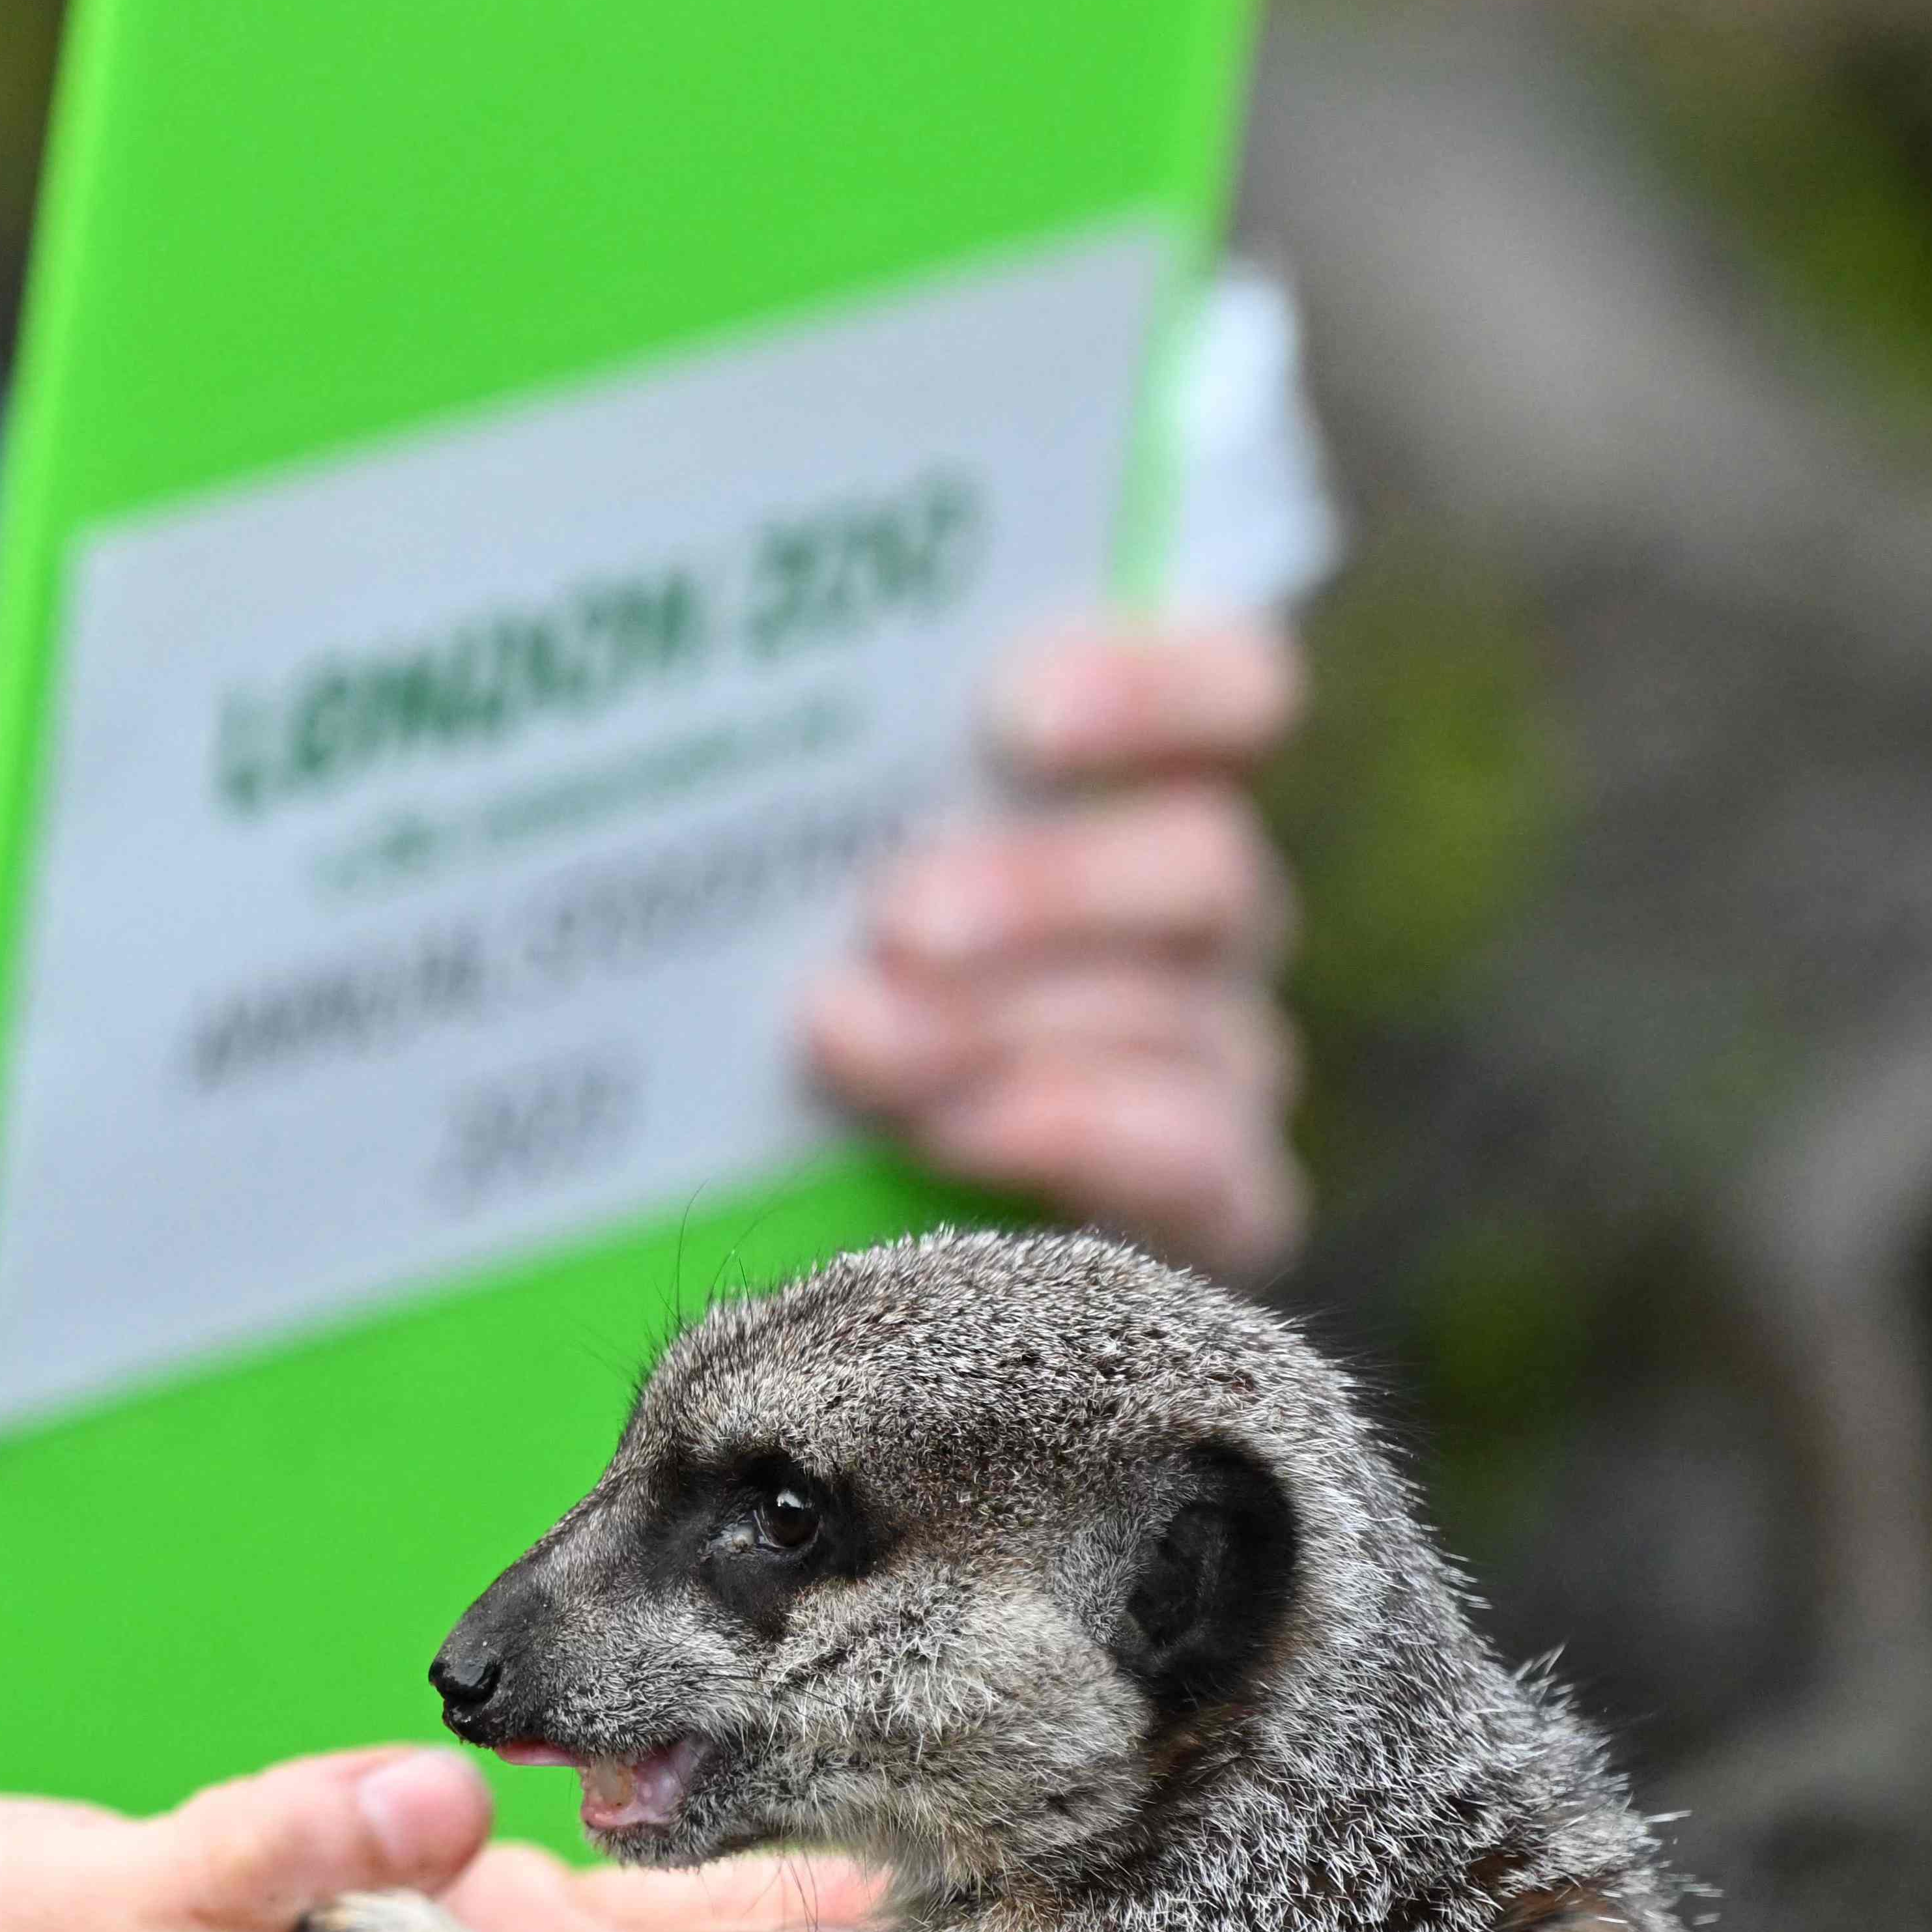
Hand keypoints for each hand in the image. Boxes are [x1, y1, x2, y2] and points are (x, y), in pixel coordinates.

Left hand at [804, 613, 1306, 1279]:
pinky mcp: (1216, 1199)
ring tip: (849, 1038)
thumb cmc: (804, 968)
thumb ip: (819, 786)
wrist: (841, 1243)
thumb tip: (694, 691)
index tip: (1014, 715)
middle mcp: (1201, 911)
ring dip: (1006, 1025)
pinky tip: (952, 1130)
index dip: (1155, 688)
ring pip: (1184, 1019)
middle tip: (895, 916)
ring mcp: (1222, 1055)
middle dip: (1041, 888)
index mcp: (1142, 785)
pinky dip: (1076, 1139)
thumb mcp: (809, 864)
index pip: (1237, 693)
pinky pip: (1200, 1165)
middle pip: (1205, 865)